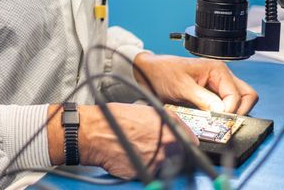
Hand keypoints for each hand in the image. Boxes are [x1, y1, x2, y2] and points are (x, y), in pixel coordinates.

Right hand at [78, 103, 197, 179]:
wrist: (93, 133)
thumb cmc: (111, 118)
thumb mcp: (141, 110)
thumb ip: (161, 121)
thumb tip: (170, 130)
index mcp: (168, 124)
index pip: (190, 138)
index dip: (187, 141)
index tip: (188, 145)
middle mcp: (167, 142)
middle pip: (179, 154)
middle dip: (170, 152)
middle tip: (154, 148)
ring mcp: (158, 159)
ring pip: (164, 165)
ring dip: (155, 161)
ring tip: (136, 151)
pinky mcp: (146, 173)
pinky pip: (149, 173)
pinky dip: (142, 168)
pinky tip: (129, 157)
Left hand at [133, 53, 257, 114]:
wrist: (148, 73)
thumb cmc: (163, 73)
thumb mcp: (182, 87)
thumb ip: (203, 100)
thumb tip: (222, 112)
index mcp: (218, 70)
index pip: (238, 95)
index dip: (231, 110)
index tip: (219, 120)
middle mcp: (221, 77)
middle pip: (247, 97)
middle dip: (239, 111)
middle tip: (225, 122)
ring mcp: (218, 86)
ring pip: (239, 102)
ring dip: (232, 113)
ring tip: (218, 121)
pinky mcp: (212, 95)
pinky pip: (226, 106)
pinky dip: (222, 114)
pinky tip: (211, 118)